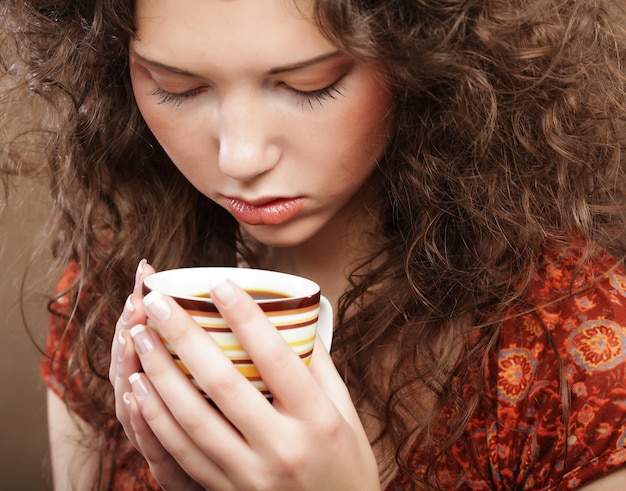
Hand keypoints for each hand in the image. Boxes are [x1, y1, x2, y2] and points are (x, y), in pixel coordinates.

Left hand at [124, 274, 379, 489]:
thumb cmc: (347, 465)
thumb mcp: (346, 413)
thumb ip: (319, 367)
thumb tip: (293, 320)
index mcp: (317, 420)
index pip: (276, 358)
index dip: (245, 317)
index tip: (219, 283)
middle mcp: (282, 447)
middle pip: (223, 383)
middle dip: (184, 337)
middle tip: (158, 302)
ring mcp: (251, 475)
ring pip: (193, 419)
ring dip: (160, 374)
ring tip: (140, 338)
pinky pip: (183, 453)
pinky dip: (157, 419)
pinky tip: (140, 389)